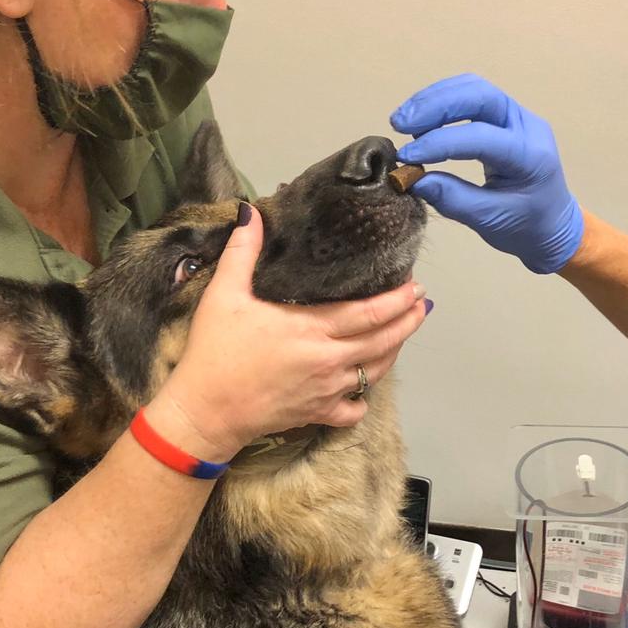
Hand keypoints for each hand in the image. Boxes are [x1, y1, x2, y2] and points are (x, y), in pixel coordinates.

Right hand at [150, 204, 430, 460]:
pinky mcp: (318, 414)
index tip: (414, 285)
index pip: (369, 312)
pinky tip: (364, 385)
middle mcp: (329, 360)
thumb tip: (252, 212)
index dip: (397, 300)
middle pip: (383, 341)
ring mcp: (327, 391)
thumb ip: (242, 252)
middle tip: (422, 303)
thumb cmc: (215, 352)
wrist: (205, 412)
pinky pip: (354, 409)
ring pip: (375, 372)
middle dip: (407, 321)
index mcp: (312, 329)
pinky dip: (363, 398)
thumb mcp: (224, 295)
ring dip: (394, 351)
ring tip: (403, 333)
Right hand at [390, 75, 582, 273]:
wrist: (554, 226)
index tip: (406, 155)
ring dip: (435, 99)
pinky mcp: (505, 116)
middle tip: (400, 124)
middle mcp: (527, 127)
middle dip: (436, 105)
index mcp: (531, 157)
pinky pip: (472, 96)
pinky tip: (420, 121)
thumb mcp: (489, 221)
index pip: (481, 137)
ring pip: (474, 88)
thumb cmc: (526, 228)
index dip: (440, 142)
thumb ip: (452, 199)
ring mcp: (517, 117)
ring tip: (404, 121)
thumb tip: (411, 179)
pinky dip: (443, 102)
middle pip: (480, 95)